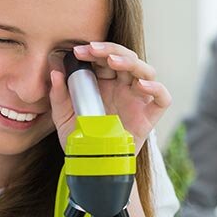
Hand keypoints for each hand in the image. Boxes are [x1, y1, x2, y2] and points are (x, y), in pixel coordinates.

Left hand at [48, 42, 171, 153]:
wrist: (92, 166)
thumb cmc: (81, 139)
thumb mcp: (63, 118)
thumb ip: (59, 96)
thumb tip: (55, 73)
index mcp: (104, 82)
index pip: (104, 57)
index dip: (94, 50)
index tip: (77, 51)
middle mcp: (123, 87)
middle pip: (126, 58)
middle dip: (110, 50)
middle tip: (92, 50)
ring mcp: (138, 100)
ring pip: (146, 71)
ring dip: (130, 61)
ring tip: (113, 61)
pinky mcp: (149, 116)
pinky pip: (162, 98)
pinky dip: (156, 89)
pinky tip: (141, 85)